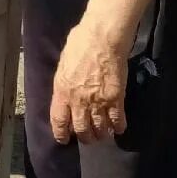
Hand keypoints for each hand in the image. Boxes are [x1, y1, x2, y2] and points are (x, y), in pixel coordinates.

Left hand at [50, 23, 128, 144]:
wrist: (103, 38)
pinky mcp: (116, 99)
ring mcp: (98, 102)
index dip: (61, 134)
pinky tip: (117, 128)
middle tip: (87, 137)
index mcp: (62, 90)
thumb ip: (64, 81)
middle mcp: (79, 101)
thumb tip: (65, 90)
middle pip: (81, 130)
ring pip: (99, 129)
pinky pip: (117, 121)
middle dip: (85, 137)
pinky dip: (118, 128)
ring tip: (102, 134)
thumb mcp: (63, 63)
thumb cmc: (80, 43)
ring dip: (101, 134)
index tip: (63, 139)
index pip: (59, 120)